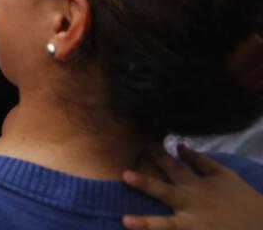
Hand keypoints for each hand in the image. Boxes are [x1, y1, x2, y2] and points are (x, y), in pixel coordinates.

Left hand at [122, 145, 262, 229]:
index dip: (157, 154)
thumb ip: (199, 161)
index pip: (172, 166)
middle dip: (146, 183)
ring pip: (168, 225)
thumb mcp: (224, 175)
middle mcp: (193, 203)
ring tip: (126, 221)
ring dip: (147, 224)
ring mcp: (196, 225)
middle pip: (165, 191)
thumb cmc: (242, 199)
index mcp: (197, 186)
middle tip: (124, 175)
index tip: (141, 144)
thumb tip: (178, 145)